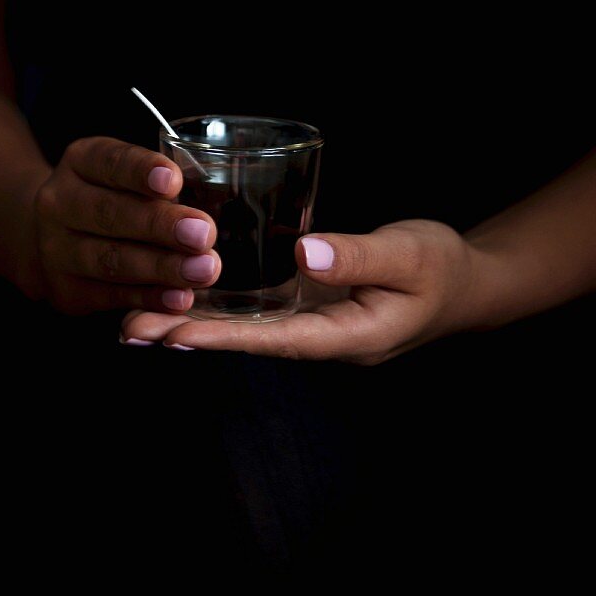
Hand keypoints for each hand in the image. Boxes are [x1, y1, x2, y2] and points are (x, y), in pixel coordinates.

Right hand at [23, 137, 219, 314]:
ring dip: (162, 267)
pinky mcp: (66, 290)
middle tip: (203, 234)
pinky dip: (150, 298)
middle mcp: (59, 202)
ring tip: (203, 270)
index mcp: (80, 161)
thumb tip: (213, 204)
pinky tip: (180, 297)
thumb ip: (159, 184)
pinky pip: (112, 295)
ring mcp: (56, 249)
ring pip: (111, 259)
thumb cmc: (111, 196)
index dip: (141, 171)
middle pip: (110, 214)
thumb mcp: (124, 175)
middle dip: (161, 225)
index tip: (174, 180)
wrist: (51, 237)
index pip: (110, 161)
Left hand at [119, 220, 481, 363]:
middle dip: (189, 336)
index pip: (276, 340)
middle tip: (129, 329)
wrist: (466, 283)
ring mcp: (314, 323)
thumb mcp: (409, 254)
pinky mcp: (310, 305)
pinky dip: (220, 306)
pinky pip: (259, 310)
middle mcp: (323, 337)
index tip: (175, 334)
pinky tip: (184, 295)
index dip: (224, 338)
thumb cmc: (441, 266)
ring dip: (194, 323)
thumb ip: (357, 255)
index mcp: (349, 335)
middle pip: (248, 341)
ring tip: (136, 318)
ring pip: (246, 328)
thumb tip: (302, 254)